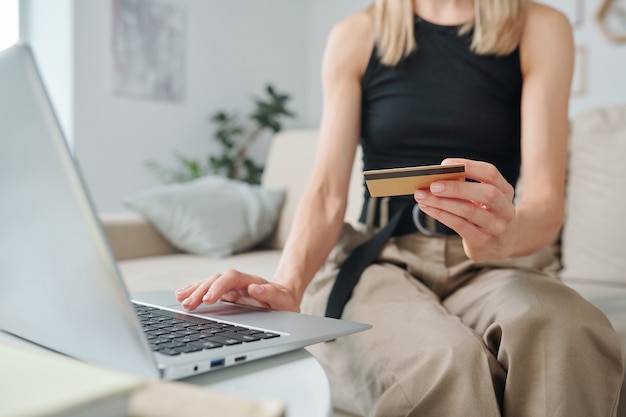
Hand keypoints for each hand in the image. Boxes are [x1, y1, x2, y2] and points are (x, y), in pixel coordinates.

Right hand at [174, 269, 300, 311]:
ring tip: (180, 298)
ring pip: (209, 284)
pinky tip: (182, 295)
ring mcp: (231, 287)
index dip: (218, 287)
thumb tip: (255, 288)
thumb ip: (271, 294)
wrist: (285, 297)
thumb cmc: (285, 301)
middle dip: (201, 290)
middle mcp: (238, 281)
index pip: (230, 278)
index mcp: (251, 281)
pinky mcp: (226, 294)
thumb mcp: (284, 300)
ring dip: (194, 290)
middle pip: (216, 280)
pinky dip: (195, 292)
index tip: (209, 300)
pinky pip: (208, 290)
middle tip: (188, 304)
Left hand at [413, 158, 515, 260]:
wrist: (499, 243)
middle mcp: (505, 209)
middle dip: (457, 188)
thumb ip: (466, 186)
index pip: (491, 174)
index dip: (469, 166)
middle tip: (433, 185)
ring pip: (468, 211)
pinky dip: (440, 214)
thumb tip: (437, 177)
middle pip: (486, 193)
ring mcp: (496, 227)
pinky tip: (426, 207)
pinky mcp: (483, 241)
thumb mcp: (481, 198)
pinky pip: (459, 225)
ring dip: (441, 202)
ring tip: (422, 196)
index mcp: (506, 191)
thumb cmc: (484, 214)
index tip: (445, 163)